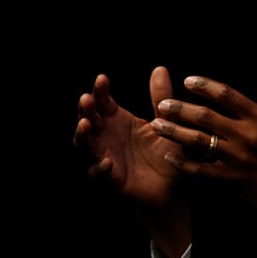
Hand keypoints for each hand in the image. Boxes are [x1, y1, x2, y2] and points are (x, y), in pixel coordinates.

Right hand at [74, 66, 182, 209]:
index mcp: (117, 120)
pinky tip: (107, 161)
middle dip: (85, 109)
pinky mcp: (112, 179)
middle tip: (86, 98)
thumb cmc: (165, 153)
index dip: (100, 91)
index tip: (102, 78)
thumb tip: (160, 69)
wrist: (172, 188)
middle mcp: (107, 137)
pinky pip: (100, 174)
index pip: (103, 102)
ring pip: (86, 145)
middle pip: (89, 120)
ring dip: (83, 135)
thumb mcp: (165, 123)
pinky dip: (100, 168)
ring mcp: (106, 156)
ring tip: (85, 124)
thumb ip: (160, 99)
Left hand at [150, 63, 256, 233]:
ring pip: (198, 142)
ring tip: (156, 124)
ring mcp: (238, 160)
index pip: (228, 95)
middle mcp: (247, 137)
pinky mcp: (232, 181)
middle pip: (206, 117)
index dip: (205, 85)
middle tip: (162, 103)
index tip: (188, 80)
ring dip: (175, 131)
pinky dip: (183, 163)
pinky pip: (201, 171)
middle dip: (180, 108)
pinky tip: (168, 155)